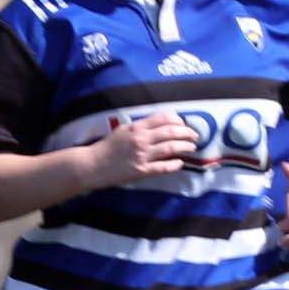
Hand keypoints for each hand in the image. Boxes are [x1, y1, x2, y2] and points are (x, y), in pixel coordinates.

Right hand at [80, 113, 203, 187]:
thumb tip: (159, 126)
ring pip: (170, 148)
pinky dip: (174, 165)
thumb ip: (140, 127)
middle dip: (186, 133)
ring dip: (184, 147)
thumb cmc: (107, 147)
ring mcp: (142, 155)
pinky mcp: (141, 170)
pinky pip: (163, 167)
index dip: (178, 120)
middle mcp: (141, 139)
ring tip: (192, 147)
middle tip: (195, 136)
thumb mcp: (123, 130)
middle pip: (170, 132)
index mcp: (137, 127)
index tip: (184, 124)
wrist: (93, 164)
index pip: (163, 118)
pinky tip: (180, 163)